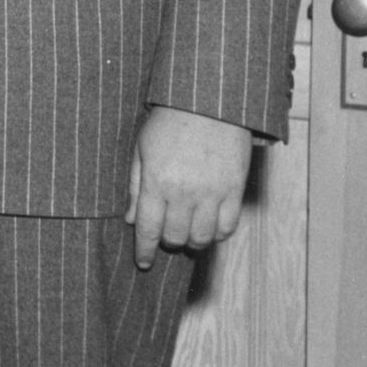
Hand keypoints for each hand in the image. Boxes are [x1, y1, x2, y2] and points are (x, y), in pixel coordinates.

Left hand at [127, 105, 253, 269]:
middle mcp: (184, 193)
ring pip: (203, 238)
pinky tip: (209, 228)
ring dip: (192, 241)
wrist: (208, 103)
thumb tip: (131, 220)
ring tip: (186, 233)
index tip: (143, 263)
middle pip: (175, 237)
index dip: (144, 251)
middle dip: (167, 242)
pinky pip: (228, 226)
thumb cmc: (168, 123)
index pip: (148, 230)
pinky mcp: (235, 190)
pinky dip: (218, 234)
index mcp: (156, 182)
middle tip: (165, 236)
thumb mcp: (141, 150)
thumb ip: (136, 187)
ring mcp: (212, 193)